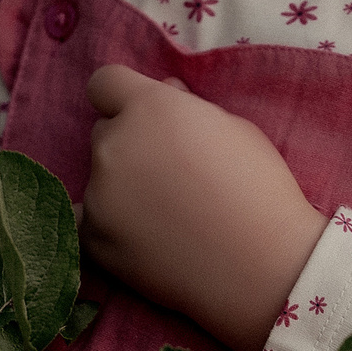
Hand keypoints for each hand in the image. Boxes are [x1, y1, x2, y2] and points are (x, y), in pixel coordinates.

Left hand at [80, 64, 328, 350]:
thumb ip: (187, 105)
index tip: (146, 118)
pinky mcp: (93, 237)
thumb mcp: (235, 128)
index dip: (124, 97)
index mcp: (148, 108)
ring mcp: (98, 192)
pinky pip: (91, 220)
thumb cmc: (260, 189)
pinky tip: (145, 238)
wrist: (261, 267)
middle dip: (131, 144)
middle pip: (105, 133)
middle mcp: (113, 144)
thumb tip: (164, 90)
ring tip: (167, 215)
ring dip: (122, 186)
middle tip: (171, 174)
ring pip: (99, 177)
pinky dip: (110, 226)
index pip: (105, 83)